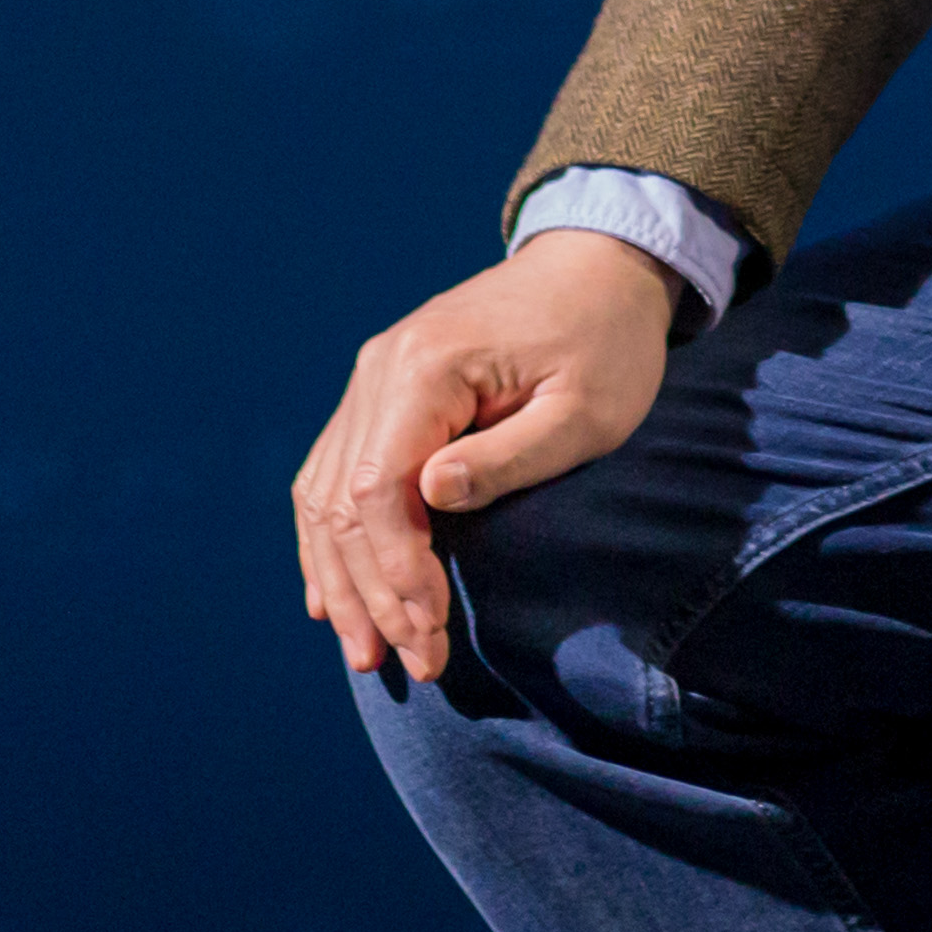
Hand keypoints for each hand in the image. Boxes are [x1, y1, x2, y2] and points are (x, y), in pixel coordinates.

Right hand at [291, 229, 675, 683]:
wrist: (597, 266)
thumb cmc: (606, 341)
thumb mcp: (586, 411)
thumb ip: (510, 456)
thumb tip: (430, 497)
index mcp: (426, 366)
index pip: (380, 488)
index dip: (396, 569)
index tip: (431, 628)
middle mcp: (380, 368)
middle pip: (344, 500)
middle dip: (373, 593)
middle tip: (415, 665)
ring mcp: (373, 377)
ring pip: (325, 493)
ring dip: (343, 579)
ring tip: (368, 653)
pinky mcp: (381, 390)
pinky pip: (334, 473)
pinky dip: (330, 540)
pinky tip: (332, 598)